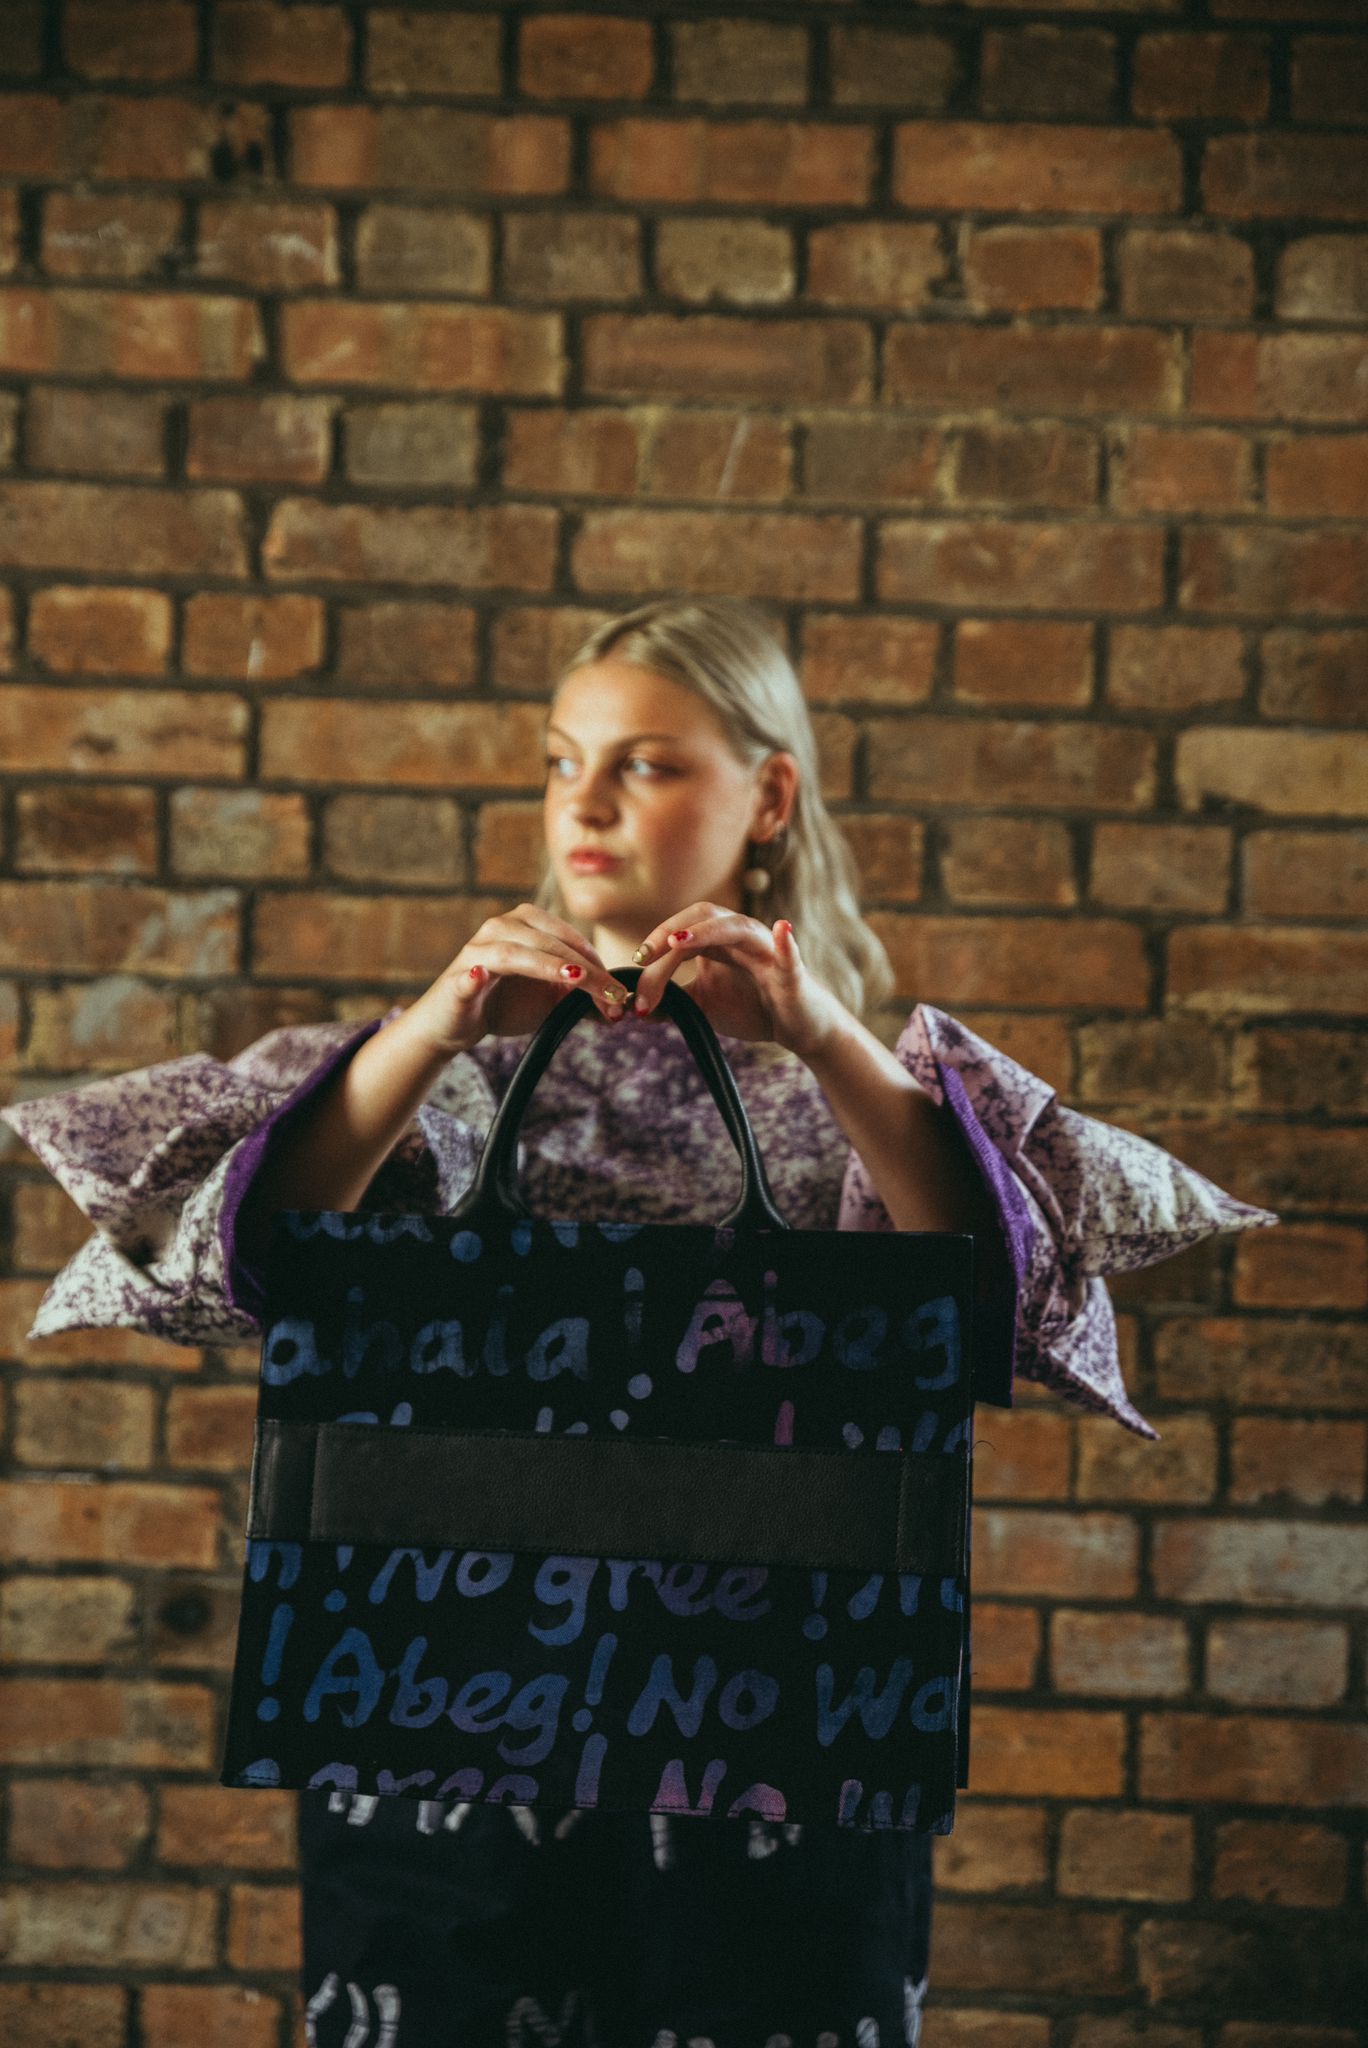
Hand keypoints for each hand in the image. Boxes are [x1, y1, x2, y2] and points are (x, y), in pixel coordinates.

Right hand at [402, 904, 632, 1055]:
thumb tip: (619, 1006)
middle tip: (611, 995)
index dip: (596, 964)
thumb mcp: (549, 1000)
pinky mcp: (454, 981)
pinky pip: (466, 978)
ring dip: (544, 964)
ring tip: (573, 979)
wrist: (457, 1024)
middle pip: (546, 943)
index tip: (619, 992)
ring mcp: (475, 954)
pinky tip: (480, 977)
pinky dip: (473, 977)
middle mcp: (499, 929)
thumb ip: (580, 997)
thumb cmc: (504, 1004)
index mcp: (525, 925)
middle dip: (583, 970)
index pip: (567, 938)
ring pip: (512, 952)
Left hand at [629, 903, 844, 1061]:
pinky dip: (785, 942)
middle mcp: (741, 936)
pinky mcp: (792, 972)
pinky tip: (782, 927)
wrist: (797, 1028)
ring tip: (679, 942)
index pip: (681, 933)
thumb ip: (674, 1001)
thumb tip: (636, 1008)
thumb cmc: (753, 1008)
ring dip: (707, 931)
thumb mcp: (704, 1006)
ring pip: (738, 928)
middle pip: (703, 915)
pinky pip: (789, 954)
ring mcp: (768, 950)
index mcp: (719, 940)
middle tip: (644, 956)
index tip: (634, 967)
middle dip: (670, 931)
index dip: (655, 945)